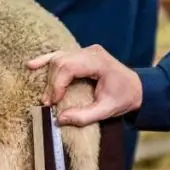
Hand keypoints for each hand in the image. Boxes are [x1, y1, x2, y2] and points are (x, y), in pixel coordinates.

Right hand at [26, 44, 142, 125]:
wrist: (137, 88)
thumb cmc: (124, 98)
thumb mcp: (107, 111)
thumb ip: (84, 116)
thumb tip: (59, 119)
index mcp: (99, 61)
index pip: (69, 67)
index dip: (57, 84)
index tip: (54, 103)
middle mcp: (91, 52)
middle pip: (61, 61)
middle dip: (52, 83)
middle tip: (49, 103)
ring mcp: (85, 50)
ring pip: (58, 58)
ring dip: (49, 76)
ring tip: (46, 96)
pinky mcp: (81, 54)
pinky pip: (60, 55)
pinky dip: (46, 61)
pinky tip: (31, 65)